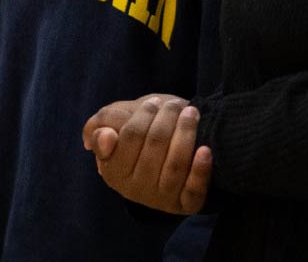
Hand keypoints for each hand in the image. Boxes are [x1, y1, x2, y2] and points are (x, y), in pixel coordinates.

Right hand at [82, 93, 211, 214]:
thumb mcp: (120, 124)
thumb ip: (103, 123)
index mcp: (114, 171)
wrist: (176, 157)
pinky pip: (193, 190)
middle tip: (175, 105)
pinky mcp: (186, 205)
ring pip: (174, 166)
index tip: (154, 102)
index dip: (143, 116)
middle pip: (154, 147)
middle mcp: (135, 189)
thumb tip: (105, 136)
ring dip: (185, 135)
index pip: (129, 137)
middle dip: (166, 120)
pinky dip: (200, 169)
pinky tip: (205, 150)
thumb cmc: (145, 135)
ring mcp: (161, 199)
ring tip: (191, 113)